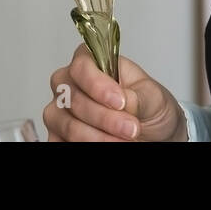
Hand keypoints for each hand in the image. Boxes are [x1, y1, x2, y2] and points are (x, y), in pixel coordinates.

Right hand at [43, 44, 187, 141]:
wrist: (149, 130)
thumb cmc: (146, 105)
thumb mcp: (152, 96)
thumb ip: (138, 96)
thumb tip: (125, 98)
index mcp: (88, 62)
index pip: (81, 67)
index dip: (97, 85)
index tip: (120, 101)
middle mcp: (68, 84)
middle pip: (74, 99)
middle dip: (106, 118)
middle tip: (132, 128)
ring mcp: (60, 111)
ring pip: (70, 126)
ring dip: (100, 138)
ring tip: (124, 141)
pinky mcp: (58, 135)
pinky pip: (64, 143)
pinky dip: (88, 147)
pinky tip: (109, 145)